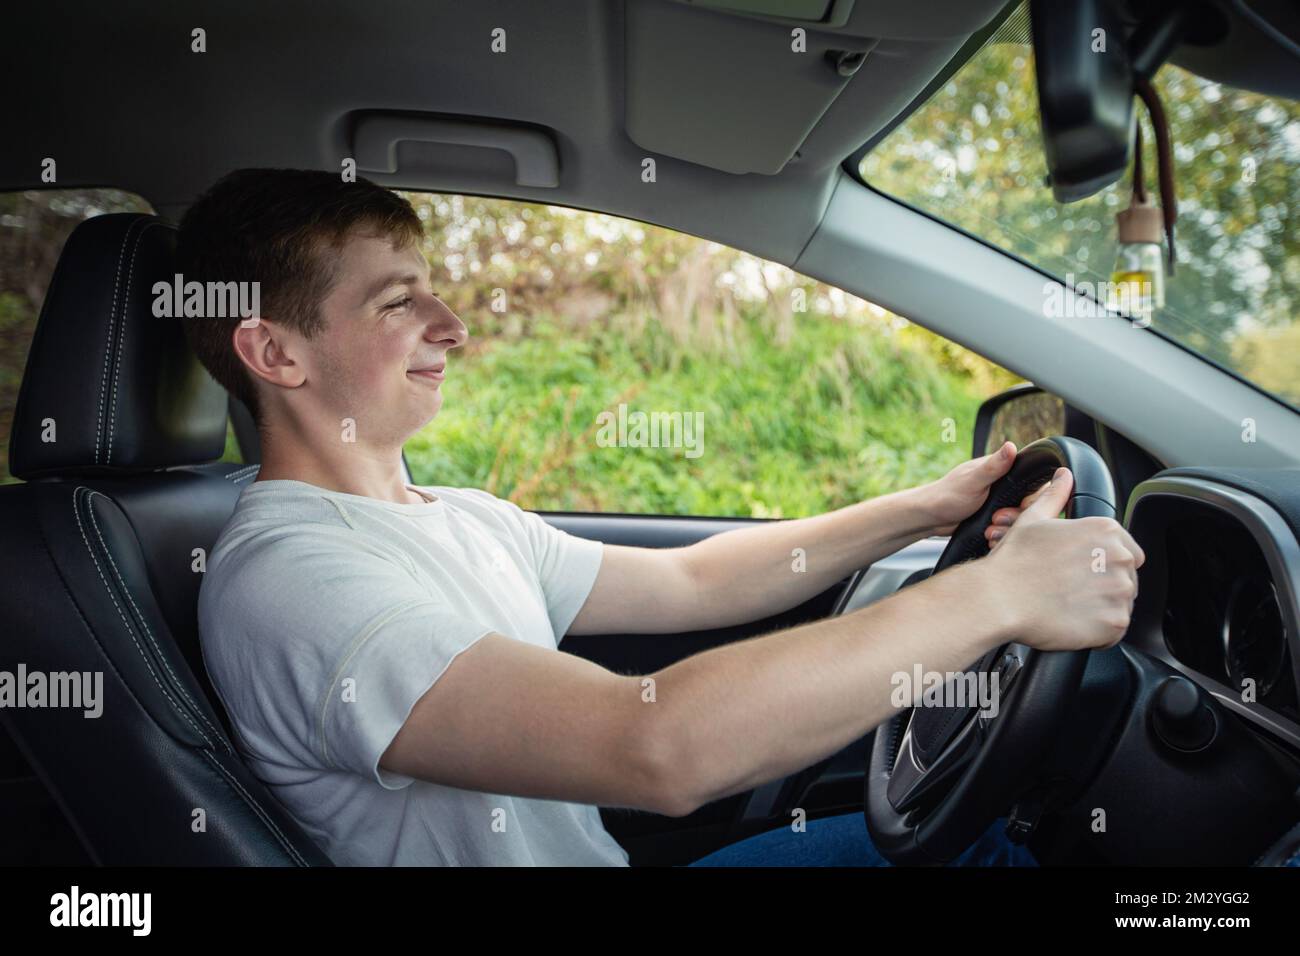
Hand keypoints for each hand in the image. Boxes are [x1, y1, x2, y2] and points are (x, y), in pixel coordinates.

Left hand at [923, 441, 1042, 539]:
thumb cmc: (947, 495)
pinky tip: (989, 537)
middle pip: (1030, 504)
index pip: (1033, 482)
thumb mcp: (972, 481)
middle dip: (1016, 516)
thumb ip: (994, 466)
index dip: (1032, 497)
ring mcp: (1001, 504)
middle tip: (997, 518)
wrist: (930, 518)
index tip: (1021, 506)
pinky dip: (1001, 535)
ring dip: (1007, 528)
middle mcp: (1005, 486)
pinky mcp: (996, 519)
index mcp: (1002, 470)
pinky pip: (1009, 529)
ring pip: (1020, 519)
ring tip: (990, 530)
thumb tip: (1011, 446)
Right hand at [978, 467, 1146, 651]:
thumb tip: (1063, 476)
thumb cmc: (1013, 561)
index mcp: (1105, 531)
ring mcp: (1119, 592)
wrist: (998, 599)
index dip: (1104, 563)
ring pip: (1121, 604)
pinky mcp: (1114, 623)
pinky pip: (1115, 630)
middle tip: (1071, 592)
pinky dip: (1098, 631)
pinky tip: (1072, 623)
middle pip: (1126, 578)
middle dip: (1104, 585)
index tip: (1084, 572)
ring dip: (1101, 608)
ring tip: (1069, 608)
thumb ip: (1055, 496)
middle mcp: (1119, 558)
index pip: (1127, 550)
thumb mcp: (1033, 520)